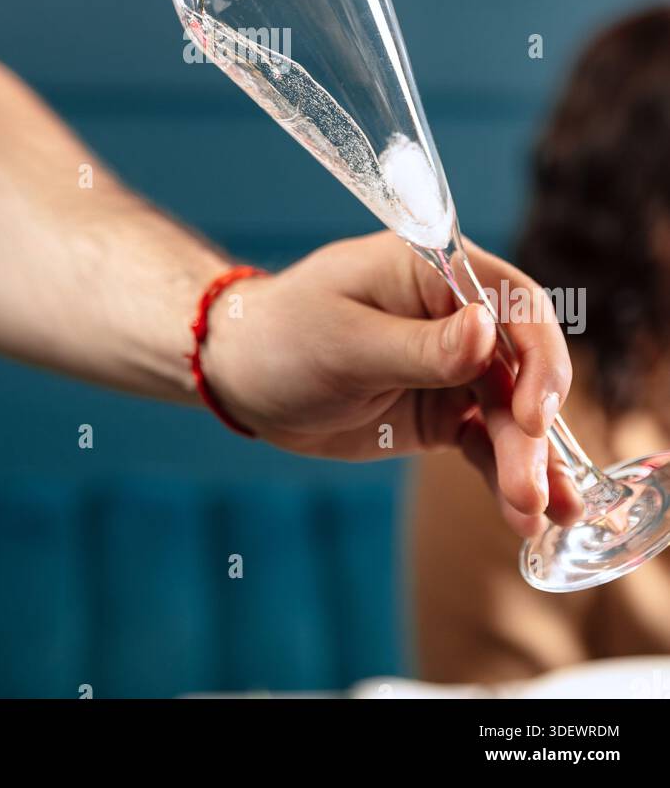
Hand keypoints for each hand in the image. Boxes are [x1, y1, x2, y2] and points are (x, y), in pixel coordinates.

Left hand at [203, 231, 581, 537]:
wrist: (243, 376)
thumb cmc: (283, 336)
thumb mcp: (347, 343)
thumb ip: (420, 346)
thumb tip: (488, 329)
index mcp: (433, 271)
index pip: (512, 303)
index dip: (537, 357)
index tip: (533, 416)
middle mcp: (455, 314)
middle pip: (518, 368)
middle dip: (531, 432)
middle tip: (533, 488)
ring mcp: (452, 366)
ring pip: (509, 413)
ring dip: (531, 463)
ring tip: (545, 516)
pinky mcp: (442, 410)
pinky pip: (486, 441)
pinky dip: (505, 474)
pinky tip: (526, 514)